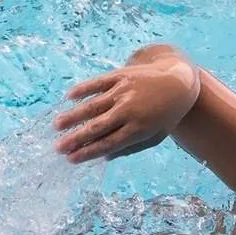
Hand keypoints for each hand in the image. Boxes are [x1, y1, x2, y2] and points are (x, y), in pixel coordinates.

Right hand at [53, 51, 200, 162]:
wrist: (179, 81)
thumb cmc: (165, 114)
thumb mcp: (154, 136)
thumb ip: (130, 148)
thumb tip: (104, 157)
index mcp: (138, 129)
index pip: (107, 144)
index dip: (87, 152)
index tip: (70, 159)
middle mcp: (129, 111)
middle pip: (97, 127)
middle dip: (76, 138)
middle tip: (58, 147)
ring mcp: (124, 92)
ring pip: (93, 106)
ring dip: (73, 115)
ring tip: (57, 124)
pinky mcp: (121, 75)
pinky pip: (98, 83)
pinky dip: (83, 89)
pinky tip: (69, 97)